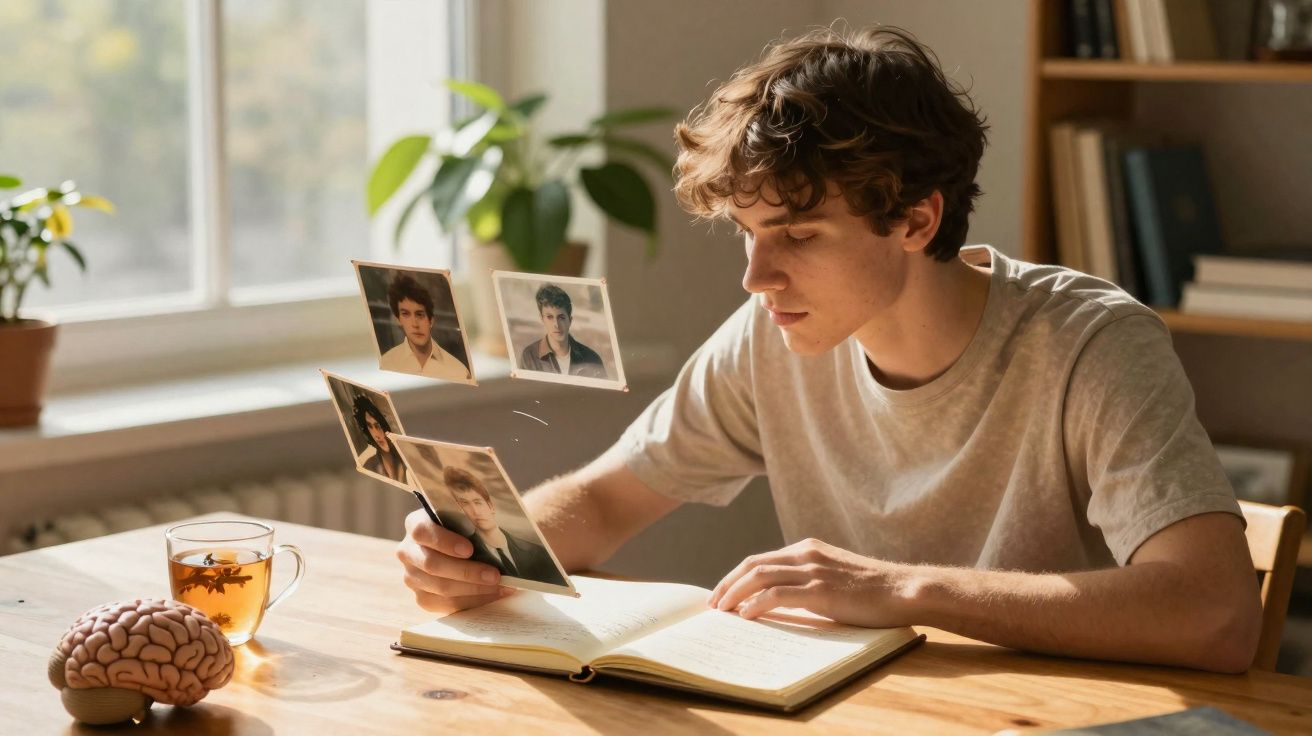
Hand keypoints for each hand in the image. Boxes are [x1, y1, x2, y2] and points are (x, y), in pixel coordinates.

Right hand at [396, 508, 514, 613]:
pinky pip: (446, 604)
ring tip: (500, 586)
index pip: (422, 532)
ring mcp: (412, 577)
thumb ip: (475, 514)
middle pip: (432, 565)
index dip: (444, 541)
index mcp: (415, 524)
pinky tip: (492, 595)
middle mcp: (408, 551)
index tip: (469, 549)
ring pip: (440, 587)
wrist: (455, 546)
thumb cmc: (464, 526)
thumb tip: (492, 525)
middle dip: (466, 572)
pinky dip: (472, 601)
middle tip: (494, 575)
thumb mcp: (467, 514)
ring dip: (473, 589)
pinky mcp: (422, 597)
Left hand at [707, 538, 913, 627]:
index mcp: (808, 548)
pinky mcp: (820, 590)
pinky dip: (756, 604)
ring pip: (759, 577)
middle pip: (752, 565)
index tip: (722, 594)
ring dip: (734, 594)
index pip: (760, 559)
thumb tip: (777, 600)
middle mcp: (806, 554)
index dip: (736, 576)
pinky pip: (777, 595)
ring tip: (721, 612)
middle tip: (712, 605)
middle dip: (727, 584)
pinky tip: (745, 617)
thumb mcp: (833, 576)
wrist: (902, 590)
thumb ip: (807, 580)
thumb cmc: (872, 590)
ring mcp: (812, 570)